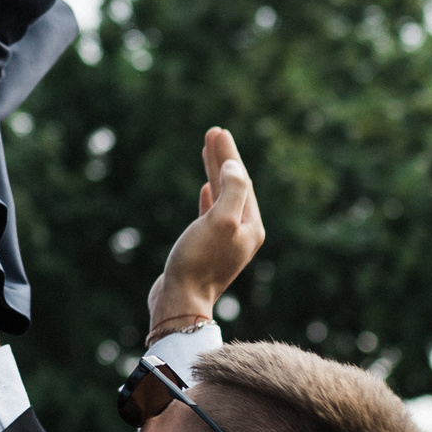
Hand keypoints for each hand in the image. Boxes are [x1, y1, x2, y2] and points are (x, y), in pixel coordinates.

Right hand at [149, 127, 263, 334]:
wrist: (180, 300)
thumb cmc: (198, 261)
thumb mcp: (220, 221)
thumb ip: (232, 190)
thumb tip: (233, 166)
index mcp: (251, 226)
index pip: (242, 180)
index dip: (229, 154)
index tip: (218, 132)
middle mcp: (242, 232)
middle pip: (233, 185)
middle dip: (223, 158)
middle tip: (213, 132)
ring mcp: (224, 240)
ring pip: (221, 196)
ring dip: (214, 172)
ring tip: (206, 150)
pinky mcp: (205, 247)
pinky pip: (211, 213)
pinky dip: (209, 195)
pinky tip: (205, 189)